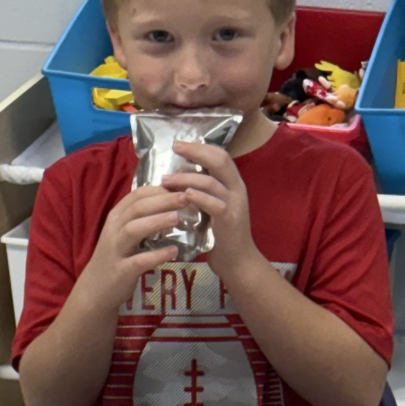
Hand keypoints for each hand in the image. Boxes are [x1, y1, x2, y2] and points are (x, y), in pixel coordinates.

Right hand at [76, 185, 187, 311]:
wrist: (95, 290)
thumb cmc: (117, 258)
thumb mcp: (125, 233)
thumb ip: (143, 218)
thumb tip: (173, 204)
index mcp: (117, 217)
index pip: (137, 194)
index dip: (160, 189)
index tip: (182, 188)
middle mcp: (114, 229)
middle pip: (138, 208)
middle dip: (163, 200)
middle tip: (187, 197)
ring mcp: (116, 250)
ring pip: (134, 229)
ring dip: (156, 222)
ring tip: (177, 218)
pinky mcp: (121, 271)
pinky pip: (139, 260)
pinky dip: (157, 255)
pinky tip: (173, 251)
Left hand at [162, 141, 257, 277]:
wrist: (238, 262)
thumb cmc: (222, 235)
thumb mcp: (215, 207)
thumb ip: (205, 191)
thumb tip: (181, 176)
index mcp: (233, 183)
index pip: (221, 155)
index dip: (200, 147)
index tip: (180, 144)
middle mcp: (237, 189)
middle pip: (220, 160)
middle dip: (196, 151)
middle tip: (175, 148)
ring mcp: (235, 204)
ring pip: (212, 182)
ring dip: (186, 178)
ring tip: (166, 179)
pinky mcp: (230, 220)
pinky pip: (214, 204)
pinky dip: (197, 197)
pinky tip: (184, 195)